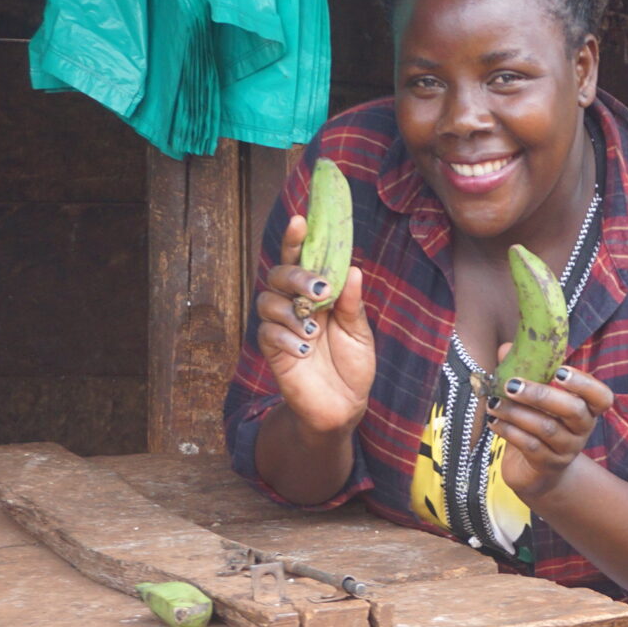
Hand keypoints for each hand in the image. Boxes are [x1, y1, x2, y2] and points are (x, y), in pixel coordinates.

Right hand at [254, 210, 375, 436]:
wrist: (344, 406)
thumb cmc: (353, 366)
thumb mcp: (359, 334)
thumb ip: (352, 304)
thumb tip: (353, 268)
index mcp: (317, 295)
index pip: (302, 260)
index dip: (296, 239)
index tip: (300, 220)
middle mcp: (295, 304)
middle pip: (279, 274)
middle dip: (297, 276)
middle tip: (320, 291)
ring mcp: (281, 326)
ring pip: (267, 301)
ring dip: (292, 312)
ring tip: (314, 332)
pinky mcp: (272, 349)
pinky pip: (268, 333)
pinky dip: (287, 339)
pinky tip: (305, 351)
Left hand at [491, 357, 616, 501]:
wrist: (535, 470)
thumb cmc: (537, 423)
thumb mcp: (533, 398)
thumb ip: (524, 370)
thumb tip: (506, 348)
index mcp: (587, 408)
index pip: (601, 397)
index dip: (584, 383)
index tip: (559, 371)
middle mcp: (583, 429)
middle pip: (573, 410)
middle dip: (540, 395)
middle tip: (511, 385)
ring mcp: (568, 449)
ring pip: (546, 428)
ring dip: (516, 413)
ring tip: (493, 403)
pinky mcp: (549, 465)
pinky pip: (530, 446)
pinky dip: (510, 431)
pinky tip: (494, 421)